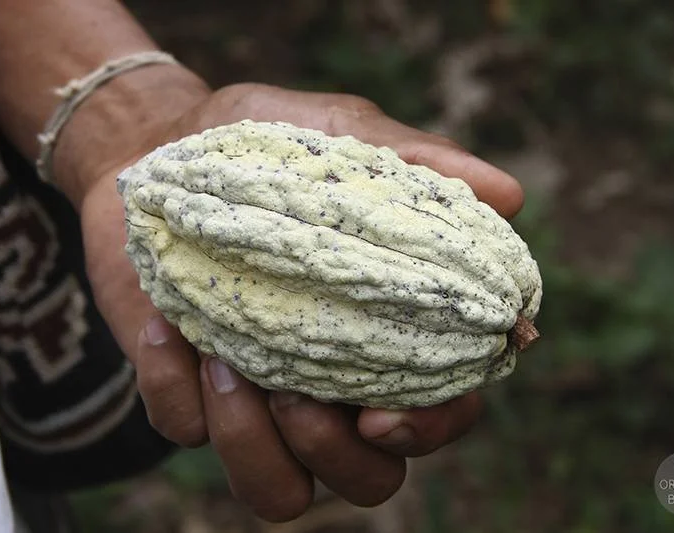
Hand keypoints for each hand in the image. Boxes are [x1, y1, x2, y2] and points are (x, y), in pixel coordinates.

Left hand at [77, 82, 520, 521]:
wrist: (162, 142)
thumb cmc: (267, 145)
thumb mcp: (344, 136)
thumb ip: (420, 166)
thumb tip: (510, 195)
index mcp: (383, 336)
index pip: (438, 411)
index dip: (430, 429)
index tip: (386, 413)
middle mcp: (330, 383)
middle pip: (366, 479)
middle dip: (337, 456)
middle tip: (298, 396)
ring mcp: (257, 395)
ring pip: (278, 490)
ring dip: (254, 447)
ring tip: (226, 364)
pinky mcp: (187, 390)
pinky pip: (184, 433)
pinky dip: (175, 391)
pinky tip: (166, 326)